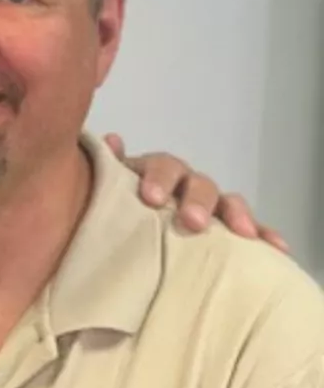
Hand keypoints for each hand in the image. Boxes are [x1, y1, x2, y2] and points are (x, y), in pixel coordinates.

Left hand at [104, 133, 288, 253]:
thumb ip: (109, 170)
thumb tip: (113, 140)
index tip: (151, 198)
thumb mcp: (109, 191)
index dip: (158, 178)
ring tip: (243, 233)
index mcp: (155, 174)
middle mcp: (186, 185)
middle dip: (197, 200)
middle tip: (192, 221)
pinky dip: (264, 235)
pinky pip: (250, 230)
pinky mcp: (228, 229)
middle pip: (198, 184)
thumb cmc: (118, 209)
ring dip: (237, 214)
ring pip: (227, 203)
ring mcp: (210, 206)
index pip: (162, 167)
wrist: (130, 232)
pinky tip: (278, 247)